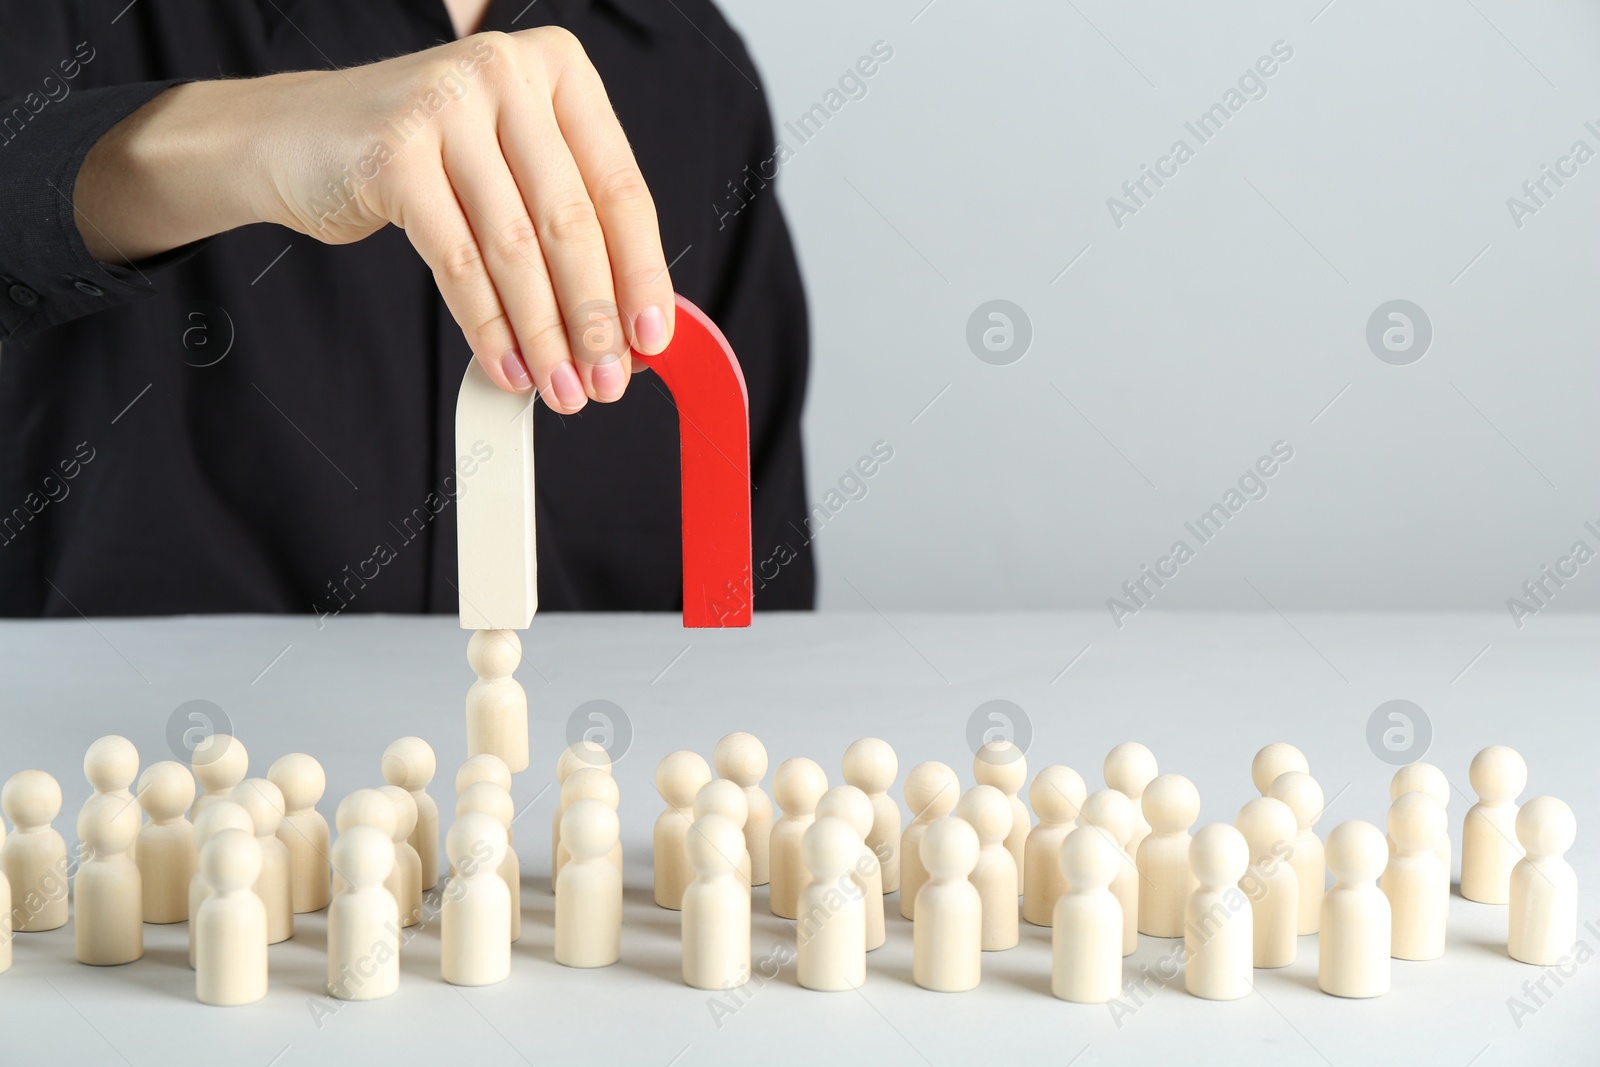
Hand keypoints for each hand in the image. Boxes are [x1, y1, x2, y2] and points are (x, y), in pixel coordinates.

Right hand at [79, 29, 674, 408]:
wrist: (293, 137)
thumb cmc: (419, 158)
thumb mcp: (508, 168)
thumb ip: (567, 221)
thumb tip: (628, 322)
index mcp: (557, 68)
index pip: (620, 188)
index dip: (642, 274)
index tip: (655, 339)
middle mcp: (506, 70)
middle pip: (572, 221)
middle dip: (594, 318)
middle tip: (608, 382)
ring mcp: (447, 103)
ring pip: (517, 248)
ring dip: (545, 335)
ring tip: (560, 388)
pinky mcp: (394, 151)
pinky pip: (458, 262)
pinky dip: (489, 326)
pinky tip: (506, 366)